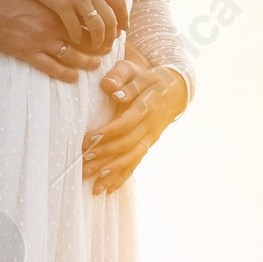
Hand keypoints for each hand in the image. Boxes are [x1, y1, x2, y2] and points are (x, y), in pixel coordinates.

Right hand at [0, 0, 101, 82]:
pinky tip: (74, 77)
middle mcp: (52, 27)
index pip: (88, 22)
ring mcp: (40, 42)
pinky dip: (65, 74)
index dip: (101, 29)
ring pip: (72, 57)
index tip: (108, 31)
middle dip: (99, 47)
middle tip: (107, 50)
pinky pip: (51, 68)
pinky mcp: (27, 53)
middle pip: (85, 41)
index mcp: (57, 10)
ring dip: (86, 62)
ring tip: (95, 64)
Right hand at [29, 0, 128, 54]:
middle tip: (109, 43)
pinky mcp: (62, 5)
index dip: (123, 18)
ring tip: (95, 46)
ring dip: (98, 39)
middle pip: (110, 18)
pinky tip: (75, 40)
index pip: (119, 3)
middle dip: (112, 34)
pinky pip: (75, 27)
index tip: (122, 28)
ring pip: (96, 26)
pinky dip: (77, 36)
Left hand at [82, 51, 188, 193]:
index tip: (88, 141)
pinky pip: (136, 163)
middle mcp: (150, 126)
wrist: (178, 90)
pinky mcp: (148, 145)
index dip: (107, 134)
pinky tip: (108, 189)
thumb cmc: (152, 78)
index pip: (126, 124)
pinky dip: (122, 177)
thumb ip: (124, 77)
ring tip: (94, 186)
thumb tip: (111, 88)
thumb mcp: (139, 72)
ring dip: (112, 173)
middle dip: (105, 157)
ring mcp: (151, 138)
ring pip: (132, 159)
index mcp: (147, 107)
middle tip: (84, 166)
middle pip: (127, 145)